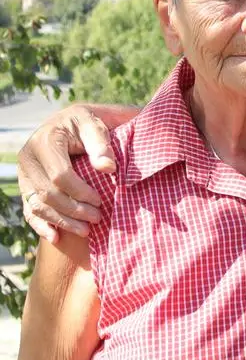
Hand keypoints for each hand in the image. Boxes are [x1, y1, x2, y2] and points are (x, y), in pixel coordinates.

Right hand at [17, 104, 135, 241]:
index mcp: (45, 141)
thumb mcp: (95, 125)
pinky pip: (29, 208)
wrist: (71, 122)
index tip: (100, 200)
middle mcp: (28, 158)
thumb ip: (101, 144)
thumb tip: (108, 168)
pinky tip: (55, 237)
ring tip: (86, 231)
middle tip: (98, 218)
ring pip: (39, 205)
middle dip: (74, 210)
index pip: (60, 175)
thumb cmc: (87, 123)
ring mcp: (24, 173)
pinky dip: (40, 225)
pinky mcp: (26, 185)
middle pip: (48, 193)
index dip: (80, 192)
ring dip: (62, 221)